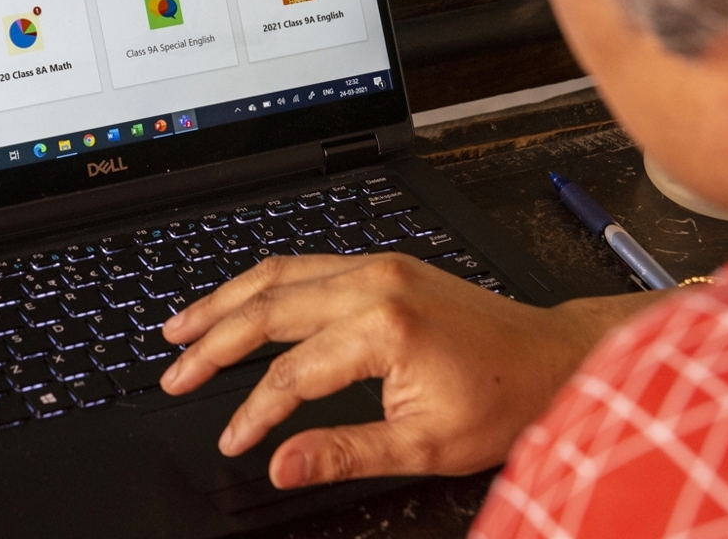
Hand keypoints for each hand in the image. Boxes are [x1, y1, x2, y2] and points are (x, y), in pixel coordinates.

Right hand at [159, 253, 656, 489]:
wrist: (554, 357)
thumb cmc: (503, 400)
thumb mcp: (424, 445)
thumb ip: (344, 452)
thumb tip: (281, 464)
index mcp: (383, 326)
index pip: (290, 373)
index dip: (253, 412)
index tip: (232, 440)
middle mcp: (374, 282)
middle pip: (268, 306)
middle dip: (212, 341)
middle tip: (172, 370)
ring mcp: (378, 266)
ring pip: (278, 273)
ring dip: (225, 300)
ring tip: (181, 327)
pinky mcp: (383, 264)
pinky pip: (305, 265)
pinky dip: (262, 284)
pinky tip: (239, 301)